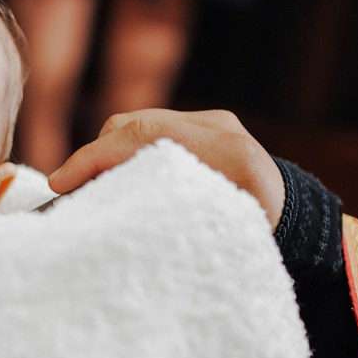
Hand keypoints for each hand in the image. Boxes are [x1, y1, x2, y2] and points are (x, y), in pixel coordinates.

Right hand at [50, 110, 285, 229]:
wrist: (296, 217)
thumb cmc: (261, 236)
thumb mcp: (225, 236)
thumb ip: (178, 222)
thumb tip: (114, 224)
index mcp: (228, 152)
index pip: (146, 138)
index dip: (95, 157)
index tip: (62, 183)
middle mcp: (219, 127)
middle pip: (135, 124)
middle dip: (93, 154)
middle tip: (66, 189)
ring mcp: (211, 121)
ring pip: (138, 123)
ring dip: (107, 153)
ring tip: (87, 186)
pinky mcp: (203, 125)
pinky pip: (151, 129)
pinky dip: (124, 151)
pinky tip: (111, 179)